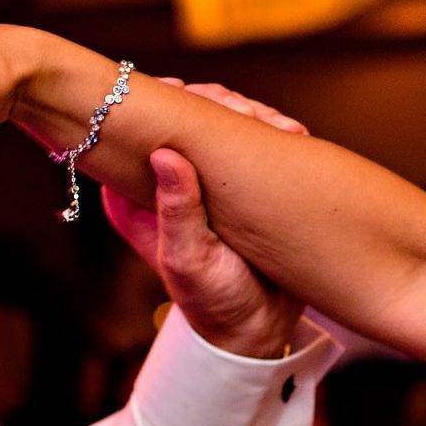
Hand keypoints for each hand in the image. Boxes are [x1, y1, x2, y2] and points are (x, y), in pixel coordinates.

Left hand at [106, 81, 312, 359]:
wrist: (258, 328)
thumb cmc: (214, 302)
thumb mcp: (190, 260)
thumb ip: (176, 211)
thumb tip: (164, 154)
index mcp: (133, 197)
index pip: (135, 131)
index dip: (162, 104)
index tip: (193, 97)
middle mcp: (163, 181)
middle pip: (183, 117)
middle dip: (218, 104)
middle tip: (250, 113)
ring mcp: (202, 178)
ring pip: (219, 123)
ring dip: (251, 115)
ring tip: (281, 126)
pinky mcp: (236, 181)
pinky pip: (248, 141)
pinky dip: (270, 132)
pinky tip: (292, 133)